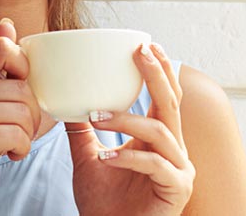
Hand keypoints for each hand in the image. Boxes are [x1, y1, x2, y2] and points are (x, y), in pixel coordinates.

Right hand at [0, 20, 43, 214]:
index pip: (3, 48)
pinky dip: (21, 149)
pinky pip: (18, 135)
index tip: (16, 93)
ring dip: (26, 134)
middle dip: (30, 113)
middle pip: (21, 86)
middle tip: (16, 130)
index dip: (23, 69)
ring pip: (23, 111)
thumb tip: (6, 24)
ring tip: (10, 143)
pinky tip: (7, 154)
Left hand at [67, 43, 195, 214]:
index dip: (159, 70)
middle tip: (139, 52)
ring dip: (126, 120)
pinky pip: (155, 165)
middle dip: (157, 75)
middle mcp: (174, 151)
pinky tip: (105, 157)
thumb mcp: (88, 161)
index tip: (145, 45)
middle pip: (170, 104)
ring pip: (159, 132)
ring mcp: (180, 170)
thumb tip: (65, 102)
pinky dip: (128, 158)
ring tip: (96, 116)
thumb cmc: (105, 206)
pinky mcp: (177, 190)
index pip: (164, 98)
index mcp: (158, 141)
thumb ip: (82, 133)